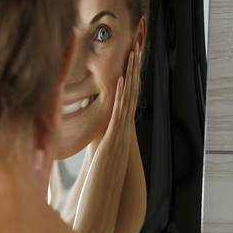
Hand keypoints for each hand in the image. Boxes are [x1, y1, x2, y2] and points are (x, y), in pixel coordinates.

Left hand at [87, 43, 142, 183]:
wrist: (107, 190)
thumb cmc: (101, 170)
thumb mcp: (99, 146)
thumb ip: (101, 130)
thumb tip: (92, 124)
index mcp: (119, 123)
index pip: (126, 92)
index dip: (130, 72)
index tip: (132, 52)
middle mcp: (123, 123)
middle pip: (132, 88)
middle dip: (136, 66)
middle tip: (139, 42)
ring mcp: (121, 128)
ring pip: (129, 96)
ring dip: (131, 74)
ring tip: (134, 51)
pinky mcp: (114, 135)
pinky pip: (119, 111)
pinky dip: (121, 94)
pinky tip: (122, 79)